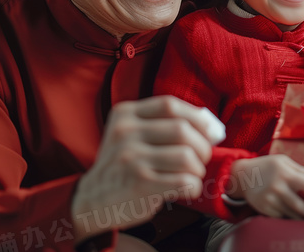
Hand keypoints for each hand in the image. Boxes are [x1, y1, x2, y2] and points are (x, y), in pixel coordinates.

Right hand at [71, 96, 224, 242]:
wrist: (93, 199)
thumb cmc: (125, 165)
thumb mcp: (132, 135)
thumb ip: (163, 125)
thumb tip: (210, 126)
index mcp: (125, 114)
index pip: (169, 105)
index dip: (195, 117)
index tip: (206, 132)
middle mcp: (125, 133)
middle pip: (182, 130)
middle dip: (202, 146)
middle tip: (201, 158)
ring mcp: (131, 158)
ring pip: (186, 157)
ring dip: (198, 169)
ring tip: (192, 175)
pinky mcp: (139, 183)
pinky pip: (184, 181)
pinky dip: (194, 186)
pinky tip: (187, 189)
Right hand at [227, 155, 303, 220]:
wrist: (242, 176)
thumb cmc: (266, 166)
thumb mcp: (283, 161)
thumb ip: (302, 169)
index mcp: (285, 174)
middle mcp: (278, 188)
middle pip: (299, 204)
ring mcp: (271, 200)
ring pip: (291, 213)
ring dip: (303, 218)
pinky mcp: (265, 209)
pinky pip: (281, 217)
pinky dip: (290, 218)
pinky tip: (297, 219)